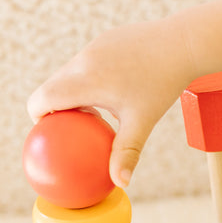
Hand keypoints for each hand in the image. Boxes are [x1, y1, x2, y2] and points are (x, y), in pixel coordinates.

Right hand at [27, 17, 193, 187]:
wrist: (183, 43)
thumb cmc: (163, 84)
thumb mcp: (143, 121)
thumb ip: (127, 151)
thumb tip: (121, 183)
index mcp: (84, 81)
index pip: (42, 99)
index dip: (38, 117)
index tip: (51, 134)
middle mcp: (83, 60)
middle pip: (53, 86)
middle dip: (57, 108)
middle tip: (72, 130)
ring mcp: (94, 47)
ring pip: (71, 73)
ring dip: (75, 93)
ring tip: (95, 114)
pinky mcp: (107, 40)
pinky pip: (89, 63)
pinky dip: (92, 79)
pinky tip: (116, 93)